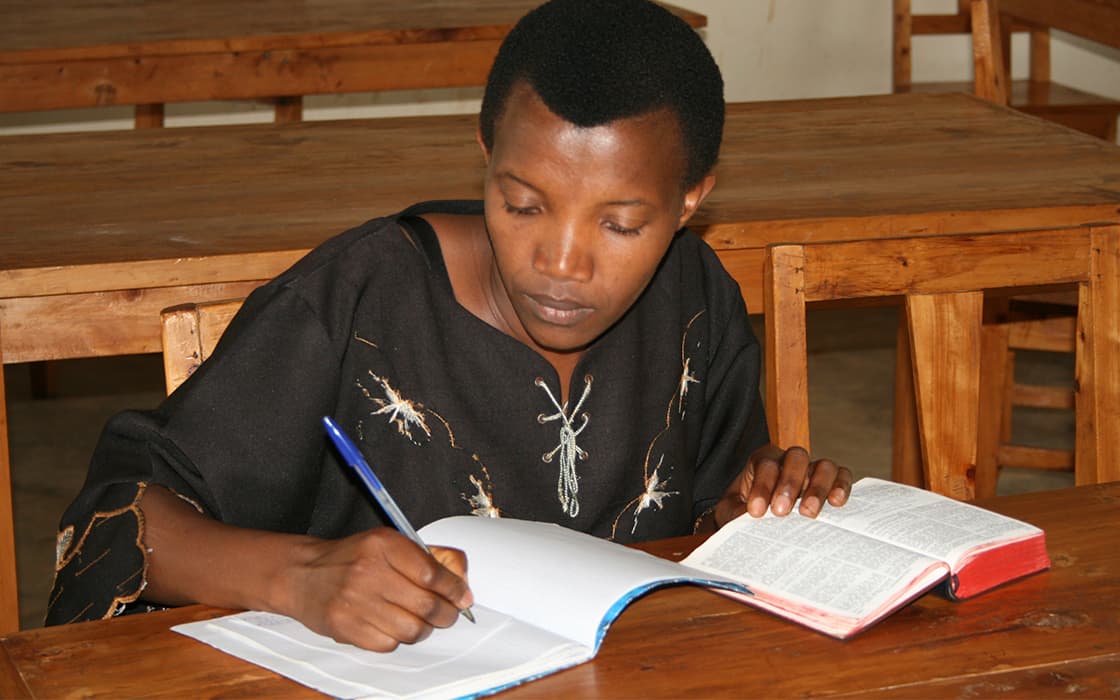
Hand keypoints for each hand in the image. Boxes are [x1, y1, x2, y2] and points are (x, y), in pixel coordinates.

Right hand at [285, 528, 472, 651]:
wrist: (302, 574)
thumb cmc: (349, 559)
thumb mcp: (385, 543)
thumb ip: (423, 557)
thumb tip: (459, 582)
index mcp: (383, 545)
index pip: (432, 573)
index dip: (454, 589)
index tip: (462, 596)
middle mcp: (369, 571)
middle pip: (426, 604)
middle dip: (446, 614)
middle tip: (448, 614)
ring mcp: (356, 601)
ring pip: (411, 629)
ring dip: (423, 629)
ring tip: (420, 621)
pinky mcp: (346, 626)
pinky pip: (389, 644)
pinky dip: (397, 639)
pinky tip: (392, 626)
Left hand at [712, 444, 851, 526]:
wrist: (757, 522)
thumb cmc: (743, 513)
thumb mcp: (731, 512)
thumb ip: (736, 513)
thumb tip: (748, 521)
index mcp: (762, 461)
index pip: (766, 465)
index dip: (762, 487)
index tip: (756, 512)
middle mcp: (790, 461)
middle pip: (796, 457)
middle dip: (789, 484)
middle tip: (781, 512)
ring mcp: (812, 471)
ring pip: (823, 466)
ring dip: (817, 488)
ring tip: (808, 514)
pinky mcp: (830, 483)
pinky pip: (842, 476)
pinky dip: (841, 486)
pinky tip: (836, 503)